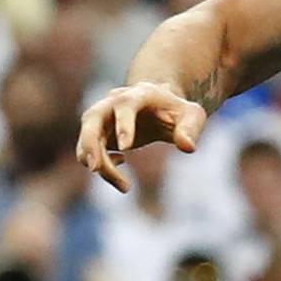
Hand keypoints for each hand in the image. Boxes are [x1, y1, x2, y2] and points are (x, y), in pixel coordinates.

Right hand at [75, 83, 208, 193]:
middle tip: (95, 169)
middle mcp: (113, 102)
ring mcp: (102, 117)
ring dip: (99, 164)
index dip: (123, 125)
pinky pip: (89, 151)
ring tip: (125, 186)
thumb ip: (191, 128)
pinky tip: (122, 163)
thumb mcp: (193, 115)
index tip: (126, 148)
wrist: (159, 107)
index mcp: (138, 94)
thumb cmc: (177, 112)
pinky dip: (101, 164)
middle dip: (90, 144)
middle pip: (91, 118)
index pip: (125, 105)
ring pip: (87, 139)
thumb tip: (188, 147)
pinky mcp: (97, 132)